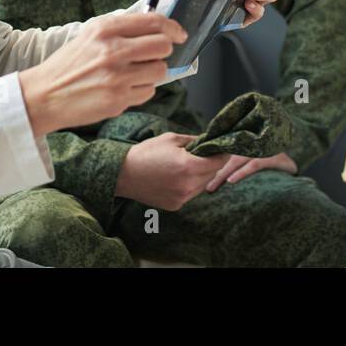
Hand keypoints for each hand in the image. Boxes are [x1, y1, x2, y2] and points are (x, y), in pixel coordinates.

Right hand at [18, 12, 185, 135]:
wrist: (44, 95)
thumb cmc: (70, 64)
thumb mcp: (91, 35)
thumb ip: (122, 28)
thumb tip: (158, 27)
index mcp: (106, 29)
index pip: (154, 22)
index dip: (172, 28)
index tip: (178, 34)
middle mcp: (113, 51)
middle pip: (163, 46)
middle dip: (161, 52)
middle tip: (150, 57)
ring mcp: (117, 77)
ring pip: (160, 71)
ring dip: (151, 73)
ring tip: (132, 74)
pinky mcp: (118, 100)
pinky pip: (148, 92)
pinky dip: (140, 90)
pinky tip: (122, 89)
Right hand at [115, 132, 230, 210]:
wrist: (123, 174)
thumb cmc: (146, 152)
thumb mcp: (172, 139)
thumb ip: (194, 140)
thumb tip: (209, 141)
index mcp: (189, 166)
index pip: (218, 162)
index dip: (222, 153)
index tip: (222, 147)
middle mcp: (188, 185)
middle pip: (212, 174)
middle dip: (212, 163)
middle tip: (205, 153)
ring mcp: (182, 198)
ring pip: (203, 185)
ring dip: (202, 175)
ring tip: (189, 165)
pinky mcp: (175, 206)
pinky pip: (191, 194)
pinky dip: (190, 185)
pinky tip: (178, 177)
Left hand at [204, 151, 297, 191]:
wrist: (297, 161)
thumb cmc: (271, 162)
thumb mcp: (253, 158)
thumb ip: (237, 161)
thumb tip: (215, 172)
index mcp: (245, 142)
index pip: (222, 148)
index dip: (209, 157)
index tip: (195, 170)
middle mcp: (252, 142)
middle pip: (226, 155)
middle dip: (211, 169)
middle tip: (200, 184)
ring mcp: (262, 148)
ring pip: (236, 160)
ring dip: (222, 174)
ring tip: (211, 187)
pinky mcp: (272, 156)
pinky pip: (254, 164)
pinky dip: (242, 173)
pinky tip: (231, 182)